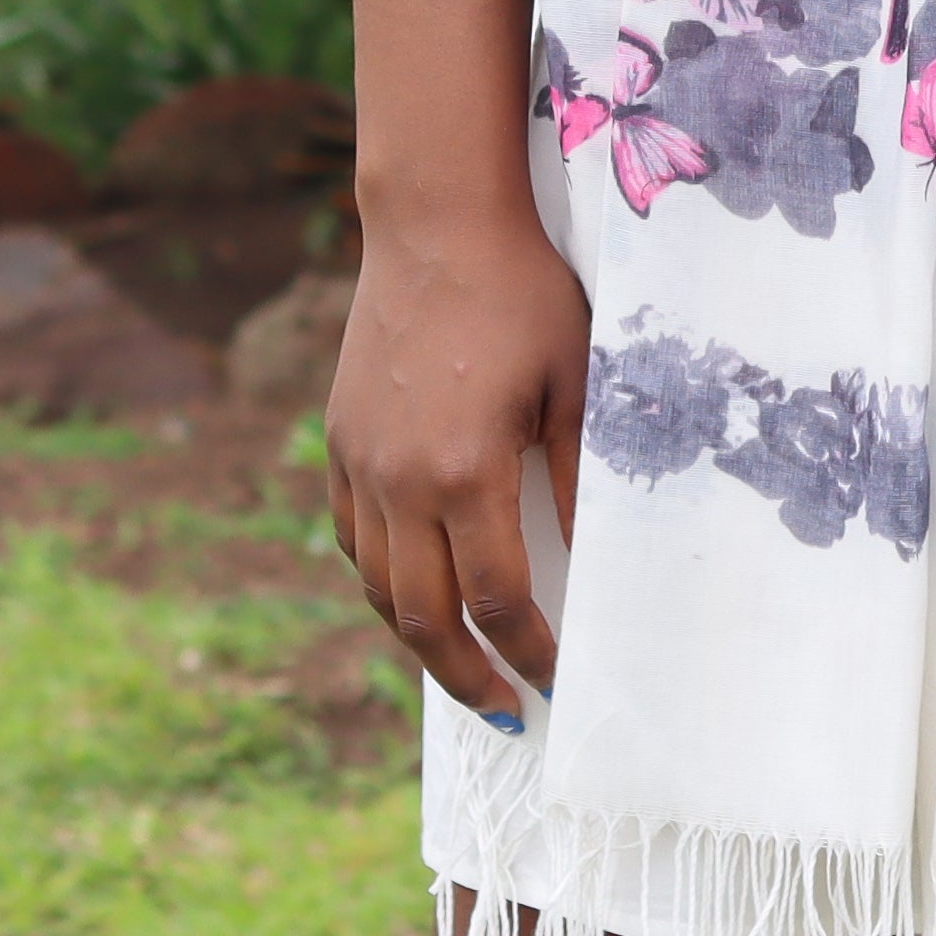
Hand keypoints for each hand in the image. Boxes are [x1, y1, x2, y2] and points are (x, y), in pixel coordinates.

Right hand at [321, 197, 588, 729]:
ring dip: (419, 640)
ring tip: (461, 667)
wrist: (437, 224)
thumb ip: (582, 482)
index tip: (556, 681)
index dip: (530, 654)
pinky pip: (351, 538)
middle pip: (425, 618)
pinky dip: (380, 581)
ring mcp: (361, 463)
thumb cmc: (524, 294)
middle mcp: (401, 482)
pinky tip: (413, 592)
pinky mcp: (340, 441)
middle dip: (467, 678)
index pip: (498, 602)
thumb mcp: (574, 384)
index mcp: (466, 473)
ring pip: (377, 588)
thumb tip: (595, 567)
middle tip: (504, 712)